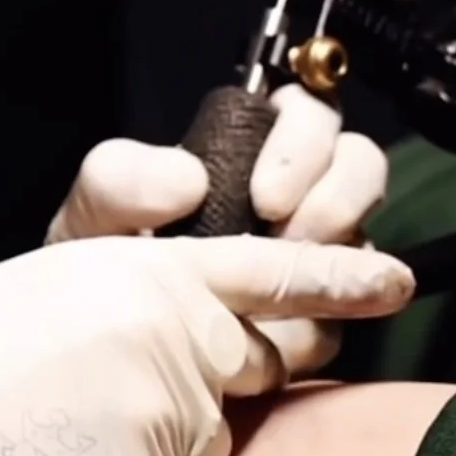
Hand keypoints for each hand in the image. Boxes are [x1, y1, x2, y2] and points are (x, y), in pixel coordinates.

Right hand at [0, 233, 413, 455]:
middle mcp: (169, 339)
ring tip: (46, 445)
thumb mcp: (46, 291)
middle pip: (238, 377)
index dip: (337, 275)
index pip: (266, 273)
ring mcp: (165, 424)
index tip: (390, 280)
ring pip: (196, 453)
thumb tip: (198, 345)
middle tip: (86, 400)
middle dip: (189, 393)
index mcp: (139, 274)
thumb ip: (141, 305)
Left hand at [45, 87, 388, 373]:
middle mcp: (292, 200)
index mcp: (248, 151)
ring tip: (280, 290)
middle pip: (361, 166)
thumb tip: (187, 180)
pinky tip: (259, 340)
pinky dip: (303, 328)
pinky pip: (334, 324)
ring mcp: (309, 264)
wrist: (93, 343)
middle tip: (287, 235)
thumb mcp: (91, 212)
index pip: (311, 112)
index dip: (305, 141)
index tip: (264, 194)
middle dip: (338, 198)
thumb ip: (120, 179)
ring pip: (364, 248)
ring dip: (336, 264)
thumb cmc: (99, 262)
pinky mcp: (307, 326)